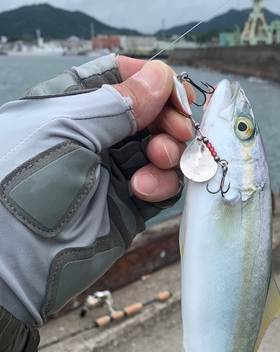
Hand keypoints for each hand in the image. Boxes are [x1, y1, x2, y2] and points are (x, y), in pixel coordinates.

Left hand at [0, 54, 193, 324]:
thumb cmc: (24, 183)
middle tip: (178, 130)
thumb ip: (117, 104)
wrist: (15, 262)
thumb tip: (162, 76)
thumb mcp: (66, 130)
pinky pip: (162, 186)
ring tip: (158, 159)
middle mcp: (94, 138)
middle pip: (148, 114)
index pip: (118, 79)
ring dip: (167, 152)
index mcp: (69, 108)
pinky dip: (162, 184)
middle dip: (167, 119)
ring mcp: (113, 172)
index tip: (176, 91)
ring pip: (160, 150)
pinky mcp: (130, 205)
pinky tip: (144, 190)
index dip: (151, 80)